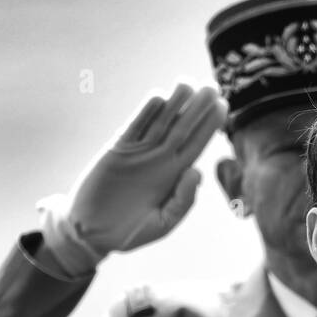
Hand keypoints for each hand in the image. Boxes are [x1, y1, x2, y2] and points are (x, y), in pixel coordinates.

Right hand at [57, 83, 227, 256]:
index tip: (223, 105)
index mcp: (173, 176)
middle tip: (211, 85)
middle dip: (197, 108)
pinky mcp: (116, 150)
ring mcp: (138, 152)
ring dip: (173, 103)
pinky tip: (159, 98)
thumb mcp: (163, 223)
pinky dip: (145, 113)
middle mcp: (158, 159)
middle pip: (182, 128)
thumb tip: (196, 171)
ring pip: (160, 122)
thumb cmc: (130, 232)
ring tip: (187, 83)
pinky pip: (133, 128)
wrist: (93, 233)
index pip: (196, 145)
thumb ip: (182, 201)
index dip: (209, 126)